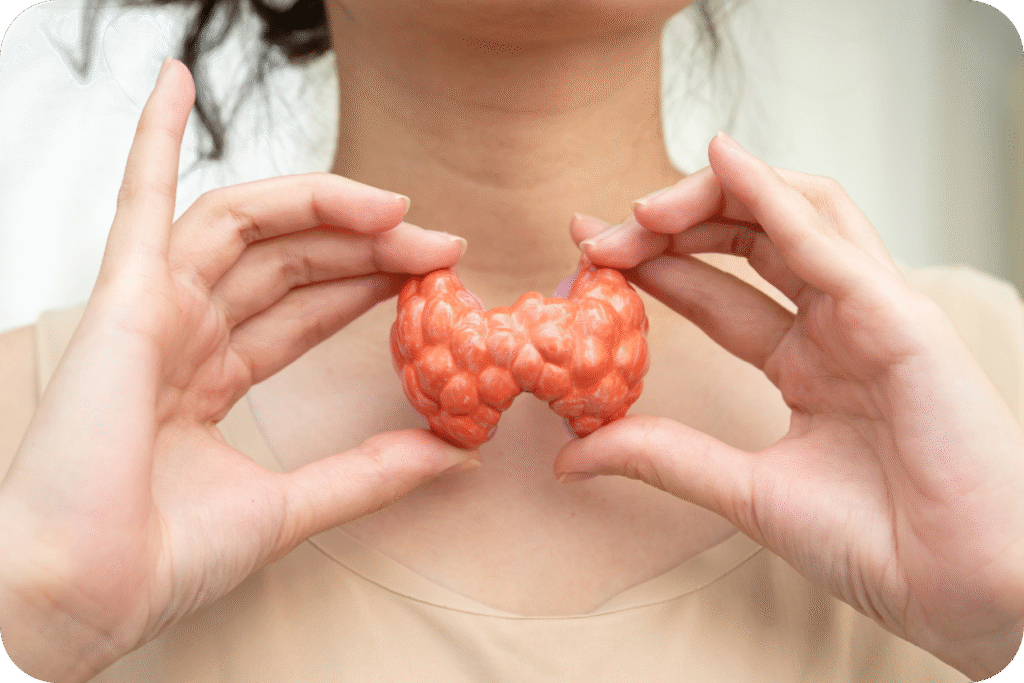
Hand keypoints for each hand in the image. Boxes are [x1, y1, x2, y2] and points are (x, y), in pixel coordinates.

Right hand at [0, 59, 473, 681]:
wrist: (83, 594)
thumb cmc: (160, 559)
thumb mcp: (290, 507)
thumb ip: (370, 473)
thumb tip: (455, 455)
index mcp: (209, 379)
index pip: (304, 308)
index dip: (368, 283)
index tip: (435, 272)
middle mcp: (183, 336)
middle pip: (290, 262)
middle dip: (366, 245)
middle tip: (439, 243)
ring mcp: (153, 311)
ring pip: (245, 227)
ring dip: (319, 205)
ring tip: (392, 207)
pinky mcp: (124, 300)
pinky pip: (142, 202)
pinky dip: (154, 138)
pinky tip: (176, 78)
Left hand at [560, 132, 1023, 678]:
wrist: (959, 591)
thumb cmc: (875, 544)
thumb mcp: (742, 490)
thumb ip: (663, 458)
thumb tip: (570, 457)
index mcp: (807, 363)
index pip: (719, 292)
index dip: (653, 265)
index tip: (588, 251)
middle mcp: (837, 326)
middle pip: (749, 239)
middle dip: (671, 225)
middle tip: (601, 234)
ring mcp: (870, 313)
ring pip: (794, 214)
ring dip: (715, 196)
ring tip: (644, 210)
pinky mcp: (900, 316)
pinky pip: (829, 240)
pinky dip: (774, 196)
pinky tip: (721, 163)